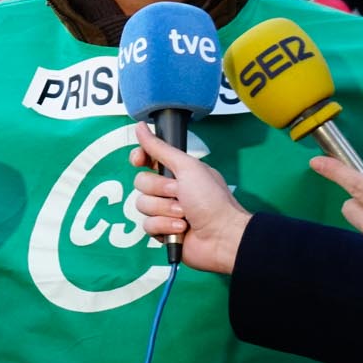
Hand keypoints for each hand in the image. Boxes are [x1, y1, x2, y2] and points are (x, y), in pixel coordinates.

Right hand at [129, 122, 251, 274]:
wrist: (222, 235)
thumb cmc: (212, 200)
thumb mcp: (187, 167)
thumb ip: (160, 148)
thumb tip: (141, 127)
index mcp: (177, 171)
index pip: (146, 159)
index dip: (140, 158)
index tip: (140, 160)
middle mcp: (170, 189)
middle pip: (141, 182)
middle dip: (160, 190)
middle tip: (180, 194)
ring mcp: (165, 210)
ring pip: (142, 205)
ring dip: (165, 210)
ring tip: (185, 214)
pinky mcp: (162, 230)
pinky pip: (146, 225)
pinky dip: (165, 227)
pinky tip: (181, 229)